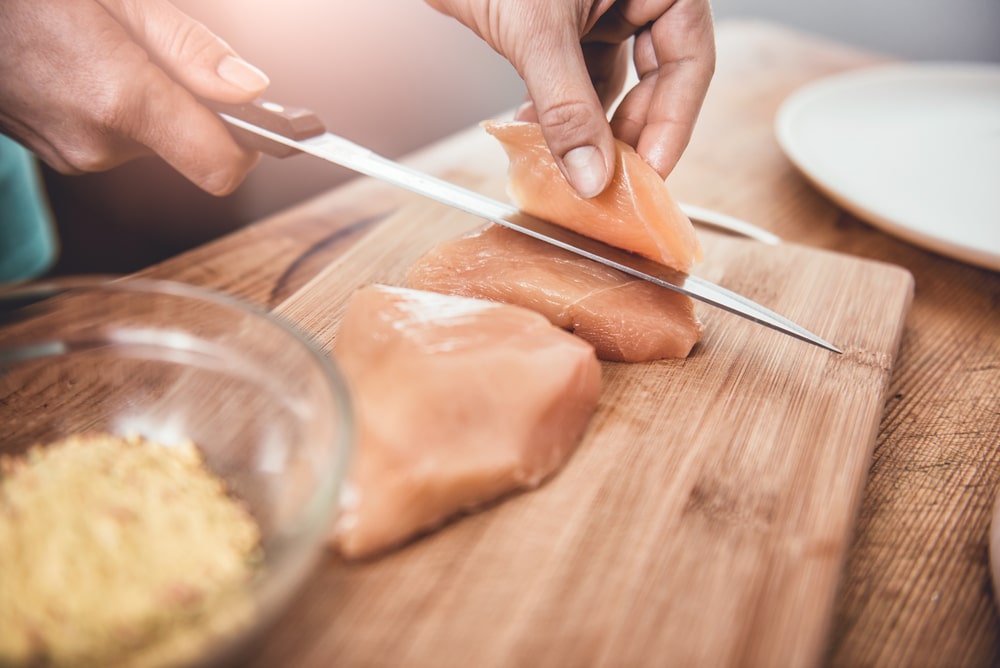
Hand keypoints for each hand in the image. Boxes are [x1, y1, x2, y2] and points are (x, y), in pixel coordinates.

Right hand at [0, 0, 269, 194]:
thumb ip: (189, 49)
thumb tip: (253, 91)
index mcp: (119, 100)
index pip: (221, 165)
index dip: (252, 144)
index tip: (266, 118)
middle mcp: (98, 143)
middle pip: (190, 146)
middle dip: (192, 103)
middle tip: (155, 48)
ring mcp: (72, 154)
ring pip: (153, 140)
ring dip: (152, 101)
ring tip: (107, 48)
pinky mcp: (57, 154)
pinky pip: (116, 137)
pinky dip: (118, 107)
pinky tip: (84, 64)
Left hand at [426, 0, 714, 197]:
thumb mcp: (539, 32)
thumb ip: (568, 108)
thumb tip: (592, 175)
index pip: (690, 62)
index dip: (672, 125)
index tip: (649, 175)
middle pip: (656, 78)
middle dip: (628, 132)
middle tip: (609, 181)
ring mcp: (600, 6)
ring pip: (611, 82)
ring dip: (588, 127)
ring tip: (568, 163)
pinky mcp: (563, 21)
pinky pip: (573, 75)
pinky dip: (557, 108)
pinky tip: (538, 133)